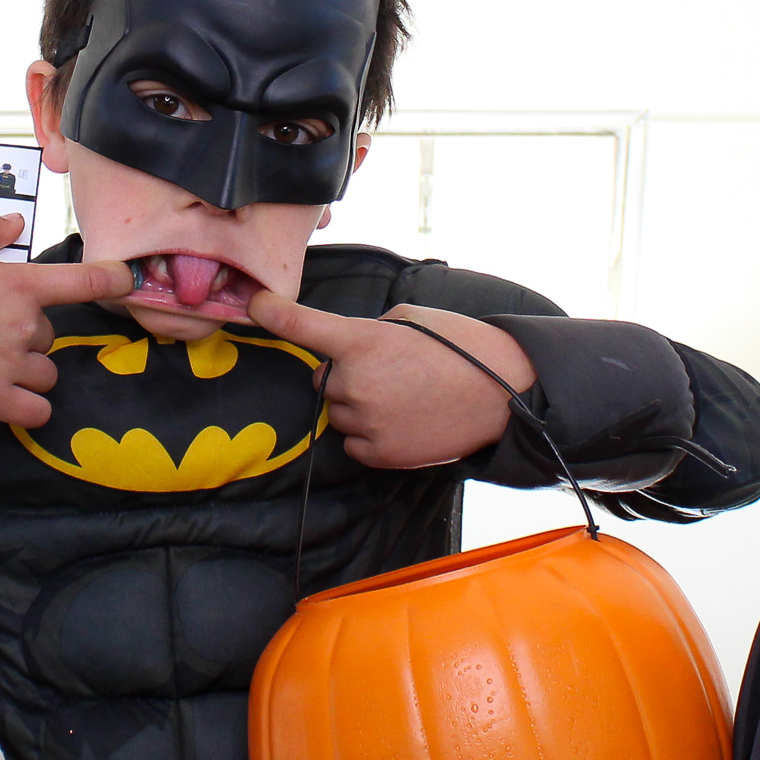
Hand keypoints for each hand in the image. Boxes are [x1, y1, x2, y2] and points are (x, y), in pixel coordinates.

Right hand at [0, 215, 135, 427]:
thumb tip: (17, 222)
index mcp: (18, 285)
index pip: (84, 282)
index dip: (112, 280)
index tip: (127, 280)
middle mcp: (24, 325)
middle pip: (49, 337)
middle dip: (27, 336)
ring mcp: (10, 365)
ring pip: (45, 374)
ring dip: (27, 371)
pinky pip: (37, 411)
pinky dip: (28, 407)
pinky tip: (4, 398)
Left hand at [244, 293, 540, 469]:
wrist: (505, 395)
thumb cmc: (462, 347)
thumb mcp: (412, 319)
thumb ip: (370, 332)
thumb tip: (351, 351)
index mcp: (362, 342)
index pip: (302, 326)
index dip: (273, 314)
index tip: (255, 305)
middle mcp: (355, 383)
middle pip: (326, 379)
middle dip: (347, 373)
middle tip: (392, 370)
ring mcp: (366, 422)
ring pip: (340, 412)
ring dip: (360, 404)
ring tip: (407, 396)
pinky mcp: (380, 454)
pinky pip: (354, 443)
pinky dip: (370, 434)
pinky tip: (405, 420)